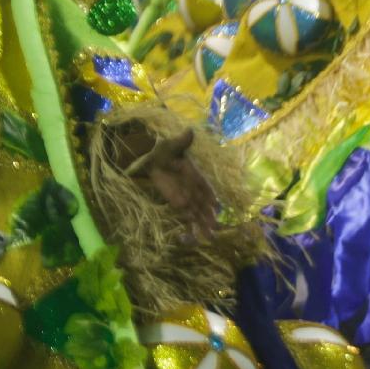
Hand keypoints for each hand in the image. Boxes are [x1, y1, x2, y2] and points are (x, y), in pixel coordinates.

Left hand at [113, 123, 218, 243]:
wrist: (152, 159)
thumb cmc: (163, 151)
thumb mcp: (171, 146)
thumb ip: (181, 142)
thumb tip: (189, 131)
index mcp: (194, 173)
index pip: (204, 186)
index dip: (210, 196)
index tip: (216, 206)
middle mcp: (192, 187)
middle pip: (202, 204)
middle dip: (208, 216)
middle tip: (215, 229)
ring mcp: (186, 197)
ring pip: (196, 212)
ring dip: (202, 224)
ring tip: (209, 238)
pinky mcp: (177, 203)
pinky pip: (185, 215)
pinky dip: (190, 225)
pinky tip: (194, 237)